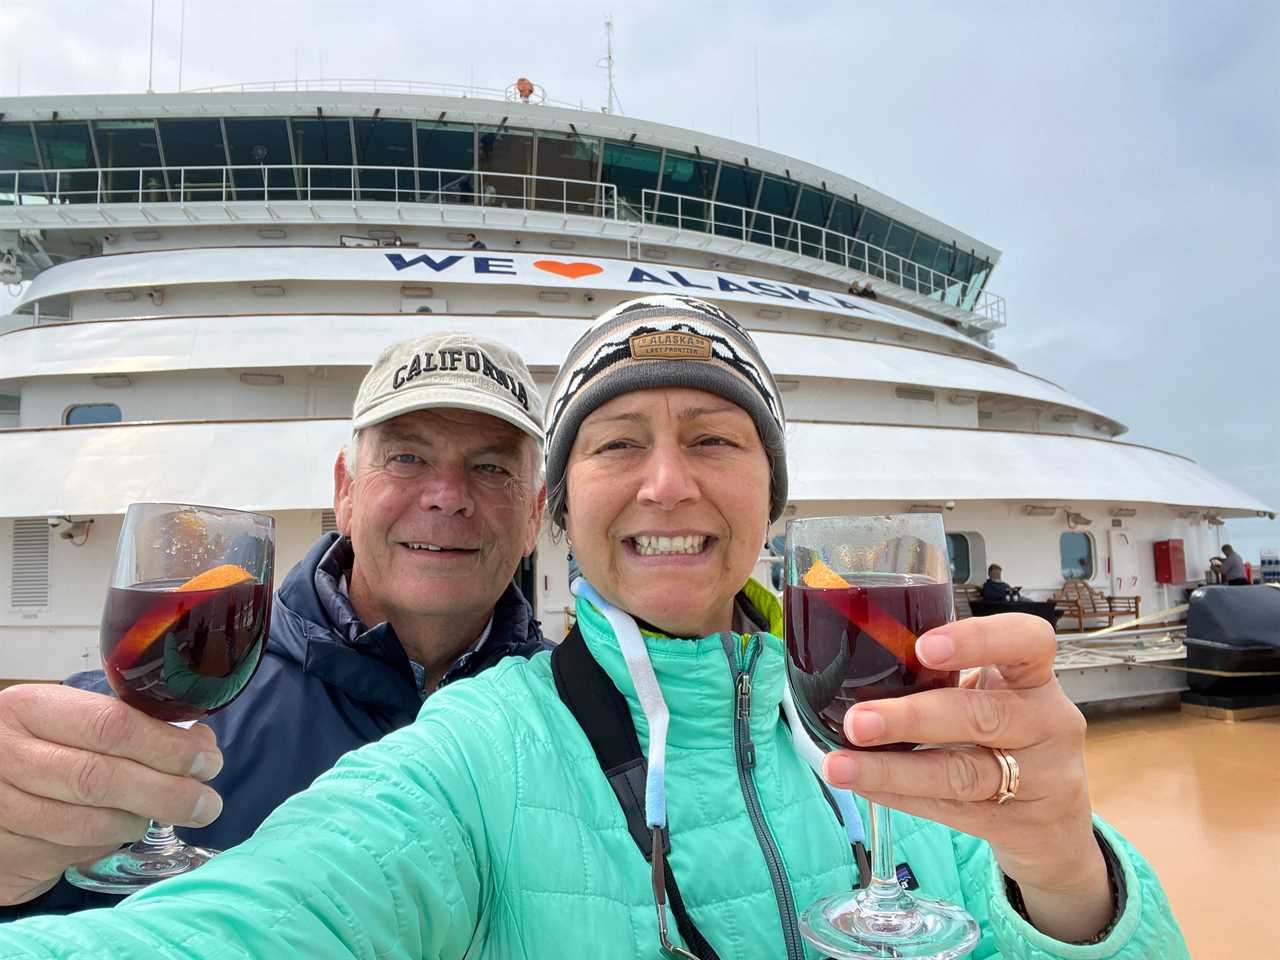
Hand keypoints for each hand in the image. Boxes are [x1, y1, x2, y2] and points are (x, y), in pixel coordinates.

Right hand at [0, 684, 223, 905]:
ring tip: (163, 815)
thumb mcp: (75, 720)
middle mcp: (6, 755)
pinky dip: (104, 844)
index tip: (206, 761)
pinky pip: (68, 853)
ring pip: (85, 823)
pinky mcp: (2, 851)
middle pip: (99, 779)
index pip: (109, 725)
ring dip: (137, 822)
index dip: (166, 747)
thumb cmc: (43, 746)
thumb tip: (199, 746)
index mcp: (31, 708)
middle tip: (206, 804)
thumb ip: (132, 728)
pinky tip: (119, 830)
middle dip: (166, 793)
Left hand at [822, 614, 1111, 941]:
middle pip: (984, 717)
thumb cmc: (1009, 735)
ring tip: (839, 765)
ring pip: (962, 774)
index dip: (980, 640)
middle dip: (913, 718)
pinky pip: (949, 810)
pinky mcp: (1015, 825)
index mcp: (1036, 678)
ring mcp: (1039, 780)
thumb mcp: (997, 695)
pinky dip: (898, 796)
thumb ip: (948, 677)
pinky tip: (861, 786)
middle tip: (857, 721)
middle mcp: (1048, 725)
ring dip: (893, 770)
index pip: (1029, 643)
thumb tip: (858, 656)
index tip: (924, 646)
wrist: (1056, 823)